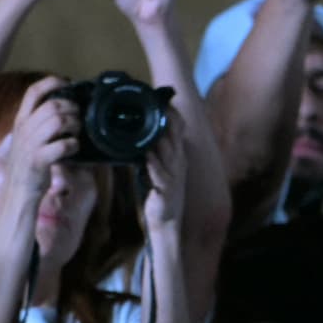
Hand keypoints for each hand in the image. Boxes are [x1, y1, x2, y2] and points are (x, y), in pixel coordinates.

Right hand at [3, 76, 79, 205]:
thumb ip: (41, 124)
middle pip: (52, 105)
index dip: (52, 82)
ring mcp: (29, 145)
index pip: (33, 92)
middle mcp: (23, 130)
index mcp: (21, 122)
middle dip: (72, 108)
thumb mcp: (29, 140)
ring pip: (58, 121)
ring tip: (76, 133)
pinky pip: (62, 145)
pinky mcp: (37, 161)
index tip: (68, 82)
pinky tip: (73, 149)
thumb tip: (67, 110)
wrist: (16, 195)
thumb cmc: (29, 166)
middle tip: (78, 118)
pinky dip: (73, 145)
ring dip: (74, 125)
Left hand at [141, 109, 186, 232]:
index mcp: (177, 156)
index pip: (179, 131)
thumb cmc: (161, 193)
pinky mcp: (166, 190)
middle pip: (175, 138)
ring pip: (168, 154)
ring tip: (150, 126)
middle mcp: (178, 164)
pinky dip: (154, 165)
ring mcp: (174, 176)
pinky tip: (147, 156)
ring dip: (160, 140)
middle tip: (159, 106)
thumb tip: (143, 135)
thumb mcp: (160, 168)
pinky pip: (160, 175)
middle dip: (168, 122)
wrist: (167, 221)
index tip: (164, 102)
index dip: (173, 116)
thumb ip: (155, 152)